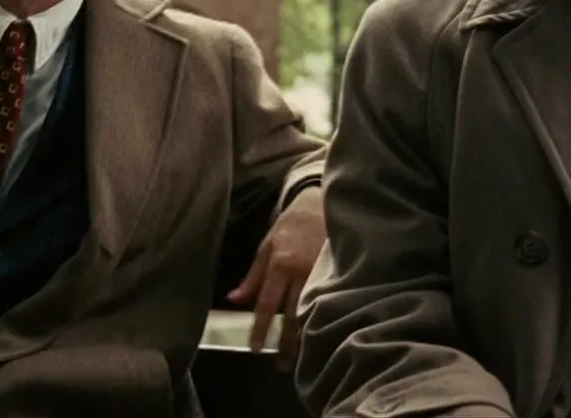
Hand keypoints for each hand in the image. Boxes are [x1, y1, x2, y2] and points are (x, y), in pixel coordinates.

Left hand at [227, 186, 325, 370]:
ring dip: (304, 337)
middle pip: (292, 315)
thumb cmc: (290, 225)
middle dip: (286, 343)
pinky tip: (320, 333)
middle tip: (281, 366)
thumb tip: (234, 300)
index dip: (261, 329)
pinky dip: (321, 318)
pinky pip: (327, 300)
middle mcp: (301, 272)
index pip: (267, 304)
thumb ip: (252, 276)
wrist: (320, 204)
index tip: (256, 349)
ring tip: (300, 358)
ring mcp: (322, 273)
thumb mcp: (266, 246)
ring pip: (311, 311)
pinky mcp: (336, 272)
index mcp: (280, 265)